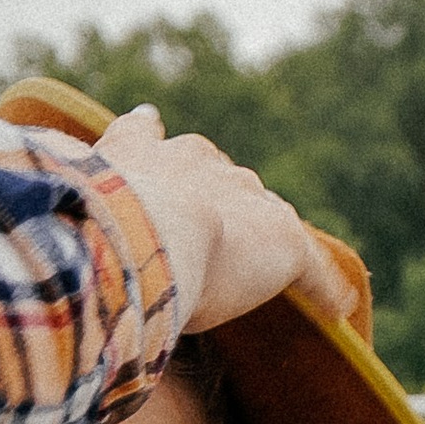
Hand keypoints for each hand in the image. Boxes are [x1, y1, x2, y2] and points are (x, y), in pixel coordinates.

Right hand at [70, 105, 350, 335]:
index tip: (166, 140)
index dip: (174, 159)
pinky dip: (322, 286)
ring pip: (265, 217)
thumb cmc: (96, 218)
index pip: (174, 152)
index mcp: (160, 156)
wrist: (141, 229)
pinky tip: (336, 305)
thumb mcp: (88, 181)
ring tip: (272, 262)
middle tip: (217, 232)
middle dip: (222, 201)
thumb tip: (140, 118)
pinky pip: (310, 268)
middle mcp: (210, 169)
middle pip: (225, 183)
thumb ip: (106, 162)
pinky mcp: (284, 243)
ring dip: (264, 238)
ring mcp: (250, 203)